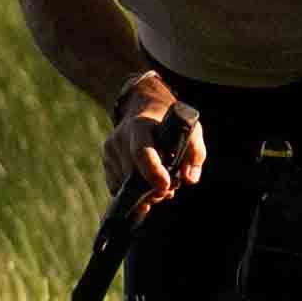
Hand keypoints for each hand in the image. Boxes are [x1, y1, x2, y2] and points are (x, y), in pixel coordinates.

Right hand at [106, 85, 207, 213]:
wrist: (146, 108)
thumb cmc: (171, 123)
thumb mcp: (191, 131)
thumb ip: (195, 154)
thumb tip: (189, 179)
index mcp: (140, 125)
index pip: (141, 153)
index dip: (153, 172)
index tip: (165, 186)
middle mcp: (120, 136)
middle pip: (133, 174)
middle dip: (152, 188)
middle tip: (169, 190)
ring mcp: (110, 149)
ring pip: (125, 184)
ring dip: (143, 192)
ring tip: (158, 182)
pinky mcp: (106, 160)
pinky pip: (116, 187)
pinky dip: (132, 192)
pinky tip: (145, 185)